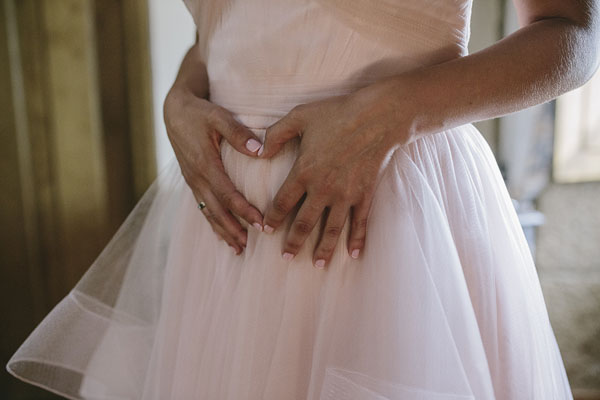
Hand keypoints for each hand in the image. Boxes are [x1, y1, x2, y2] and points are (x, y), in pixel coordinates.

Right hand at [164, 86, 264, 253]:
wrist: (174, 111)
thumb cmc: (199, 112)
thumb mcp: (218, 116)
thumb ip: (238, 133)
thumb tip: (260, 150)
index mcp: (204, 164)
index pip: (227, 193)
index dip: (244, 210)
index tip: (260, 223)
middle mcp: (197, 177)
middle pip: (216, 210)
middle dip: (234, 228)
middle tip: (251, 245)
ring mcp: (193, 181)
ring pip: (208, 212)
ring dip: (223, 231)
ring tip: (238, 248)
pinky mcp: (193, 181)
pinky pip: (202, 206)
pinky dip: (213, 222)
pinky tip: (223, 234)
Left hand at [258, 86, 413, 267]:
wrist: (377, 118)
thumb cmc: (337, 114)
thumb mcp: (299, 116)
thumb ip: (276, 134)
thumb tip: (258, 151)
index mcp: (304, 172)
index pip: (283, 202)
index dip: (273, 218)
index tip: (266, 230)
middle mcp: (323, 189)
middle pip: (304, 223)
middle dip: (294, 242)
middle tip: (286, 257)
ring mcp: (346, 195)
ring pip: (331, 228)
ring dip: (324, 248)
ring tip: (317, 264)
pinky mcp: (365, 195)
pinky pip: (360, 223)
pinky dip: (357, 239)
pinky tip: (354, 254)